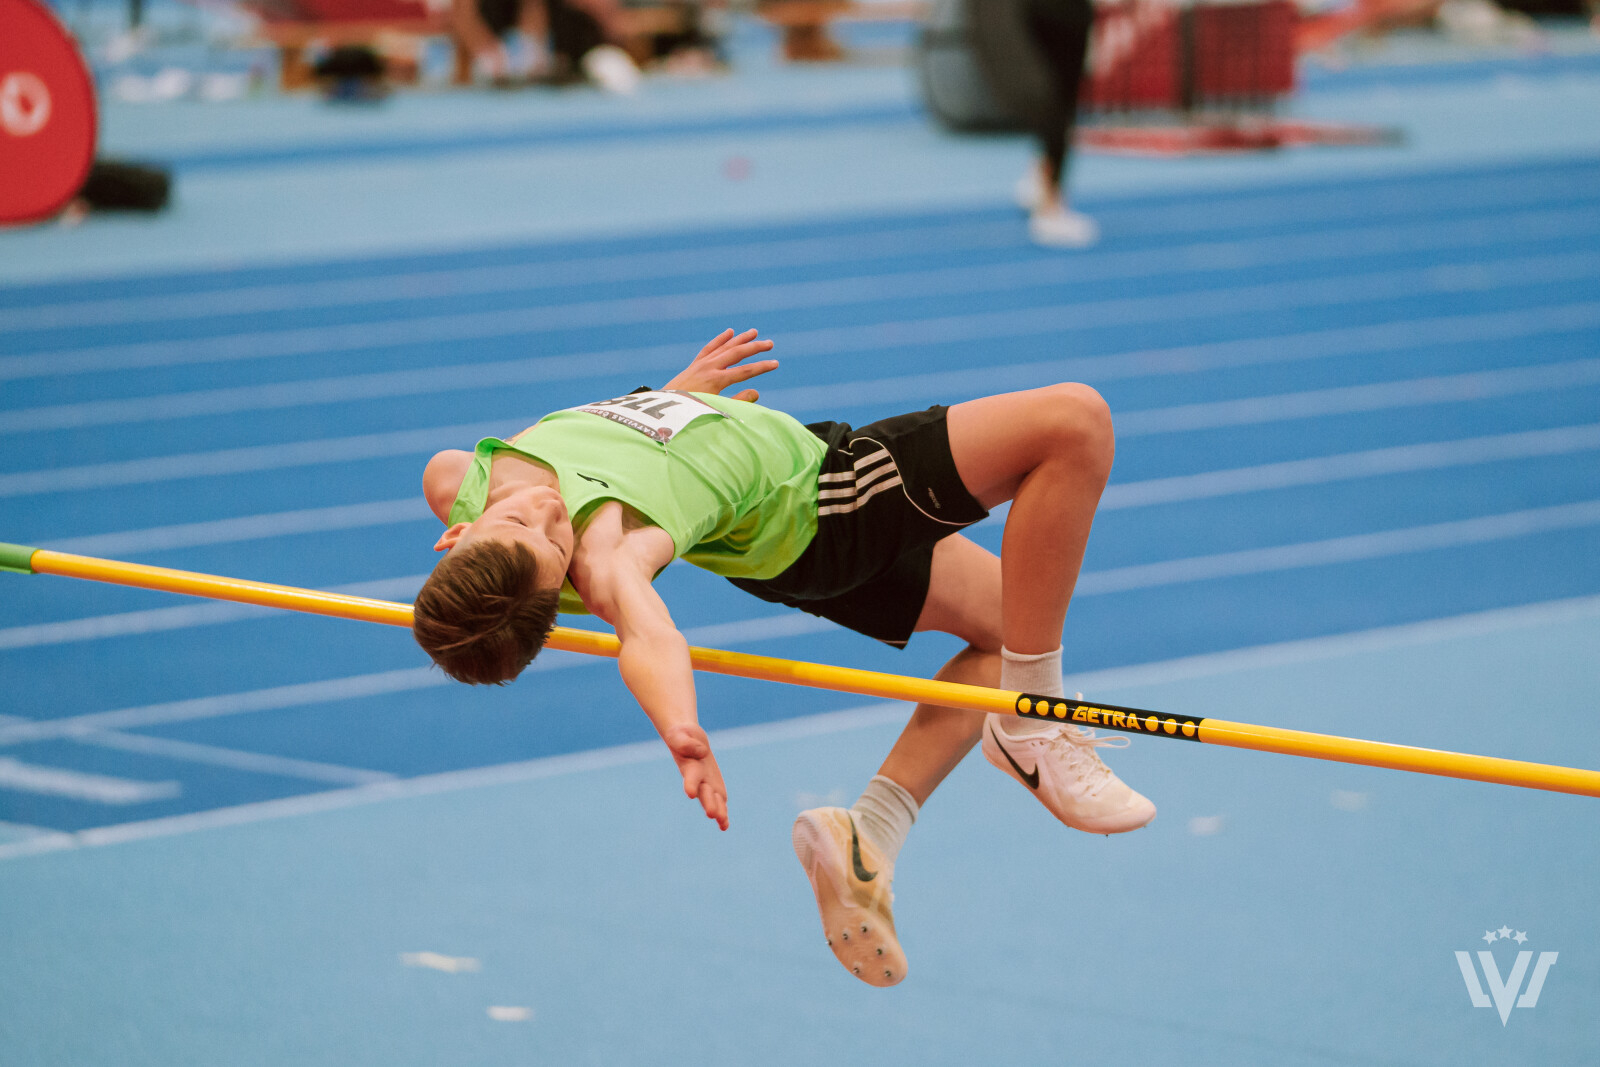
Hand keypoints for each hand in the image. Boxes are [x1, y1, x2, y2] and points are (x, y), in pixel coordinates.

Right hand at [662, 723, 728, 829]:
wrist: (687, 739)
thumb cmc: (682, 736)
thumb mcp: (680, 734)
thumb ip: (685, 743)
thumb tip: (702, 751)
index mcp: (688, 766)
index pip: (690, 775)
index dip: (691, 783)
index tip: (690, 793)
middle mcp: (696, 779)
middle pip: (703, 792)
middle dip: (708, 802)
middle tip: (711, 814)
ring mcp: (705, 784)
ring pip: (712, 799)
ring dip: (718, 811)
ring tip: (723, 823)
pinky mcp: (713, 785)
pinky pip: (718, 800)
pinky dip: (721, 812)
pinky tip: (724, 825)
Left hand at [663, 328, 778, 402]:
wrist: (663, 410)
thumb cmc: (690, 413)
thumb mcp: (714, 410)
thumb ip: (736, 403)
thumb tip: (756, 392)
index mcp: (716, 381)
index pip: (745, 371)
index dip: (762, 367)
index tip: (776, 363)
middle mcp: (709, 368)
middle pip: (736, 353)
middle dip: (754, 348)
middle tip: (770, 343)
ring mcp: (701, 364)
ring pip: (724, 347)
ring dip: (740, 339)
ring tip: (754, 332)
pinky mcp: (694, 364)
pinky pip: (709, 348)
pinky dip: (720, 339)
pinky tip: (730, 332)